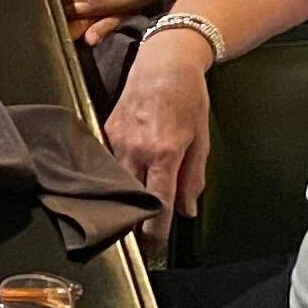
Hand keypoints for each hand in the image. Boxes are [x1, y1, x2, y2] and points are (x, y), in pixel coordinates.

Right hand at [103, 36, 212, 232]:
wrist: (164, 61)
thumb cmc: (188, 96)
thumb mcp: (201, 138)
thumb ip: (193, 178)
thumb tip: (186, 210)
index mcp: (165, 152)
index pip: (157, 204)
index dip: (155, 231)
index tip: (154, 246)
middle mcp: (136, 149)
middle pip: (131, 198)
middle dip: (136, 221)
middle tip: (142, 238)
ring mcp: (116, 140)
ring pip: (116, 183)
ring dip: (124, 199)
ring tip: (132, 212)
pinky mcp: (105, 131)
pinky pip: (109, 163)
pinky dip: (117, 176)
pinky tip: (124, 181)